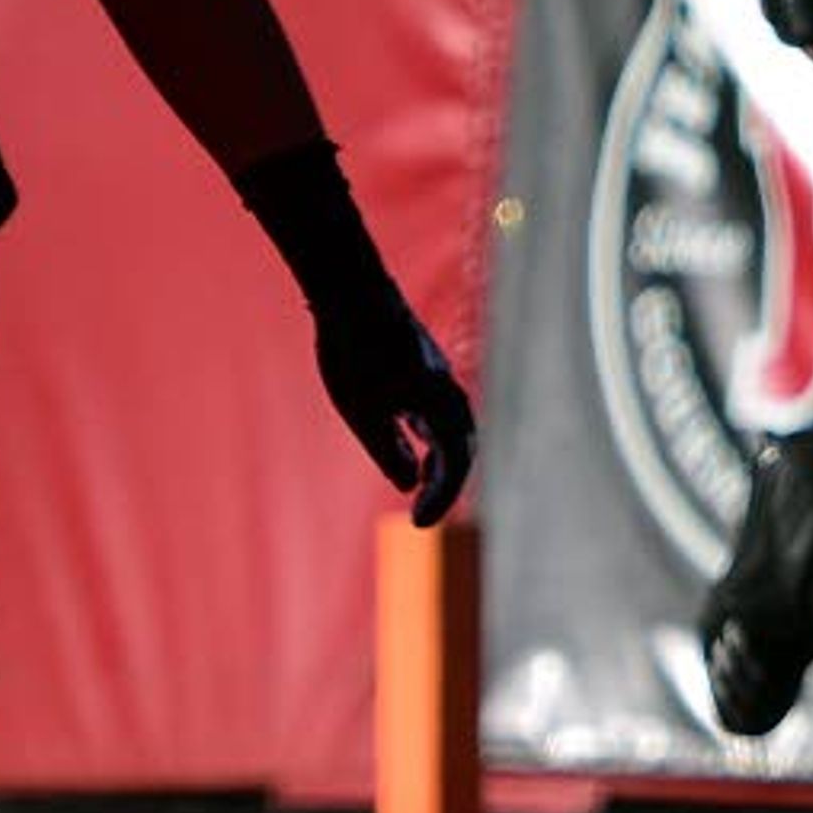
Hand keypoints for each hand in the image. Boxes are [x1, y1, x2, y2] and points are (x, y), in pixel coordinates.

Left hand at [314, 294, 476, 525]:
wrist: (350, 289)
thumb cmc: (352, 350)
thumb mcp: (362, 411)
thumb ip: (387, 450)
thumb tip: (406, 483)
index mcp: (439, 402)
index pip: (455, 461)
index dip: (441, 496)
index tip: (417, 523)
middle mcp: (446, 389)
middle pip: (462, 447)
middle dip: (446, 484)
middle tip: (420, 515)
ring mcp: (436, 376)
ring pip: (452, 427)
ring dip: (442, 462)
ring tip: (420, 484)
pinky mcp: (422, 366)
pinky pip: (438, 410)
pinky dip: (432, 437)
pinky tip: (411, 445)